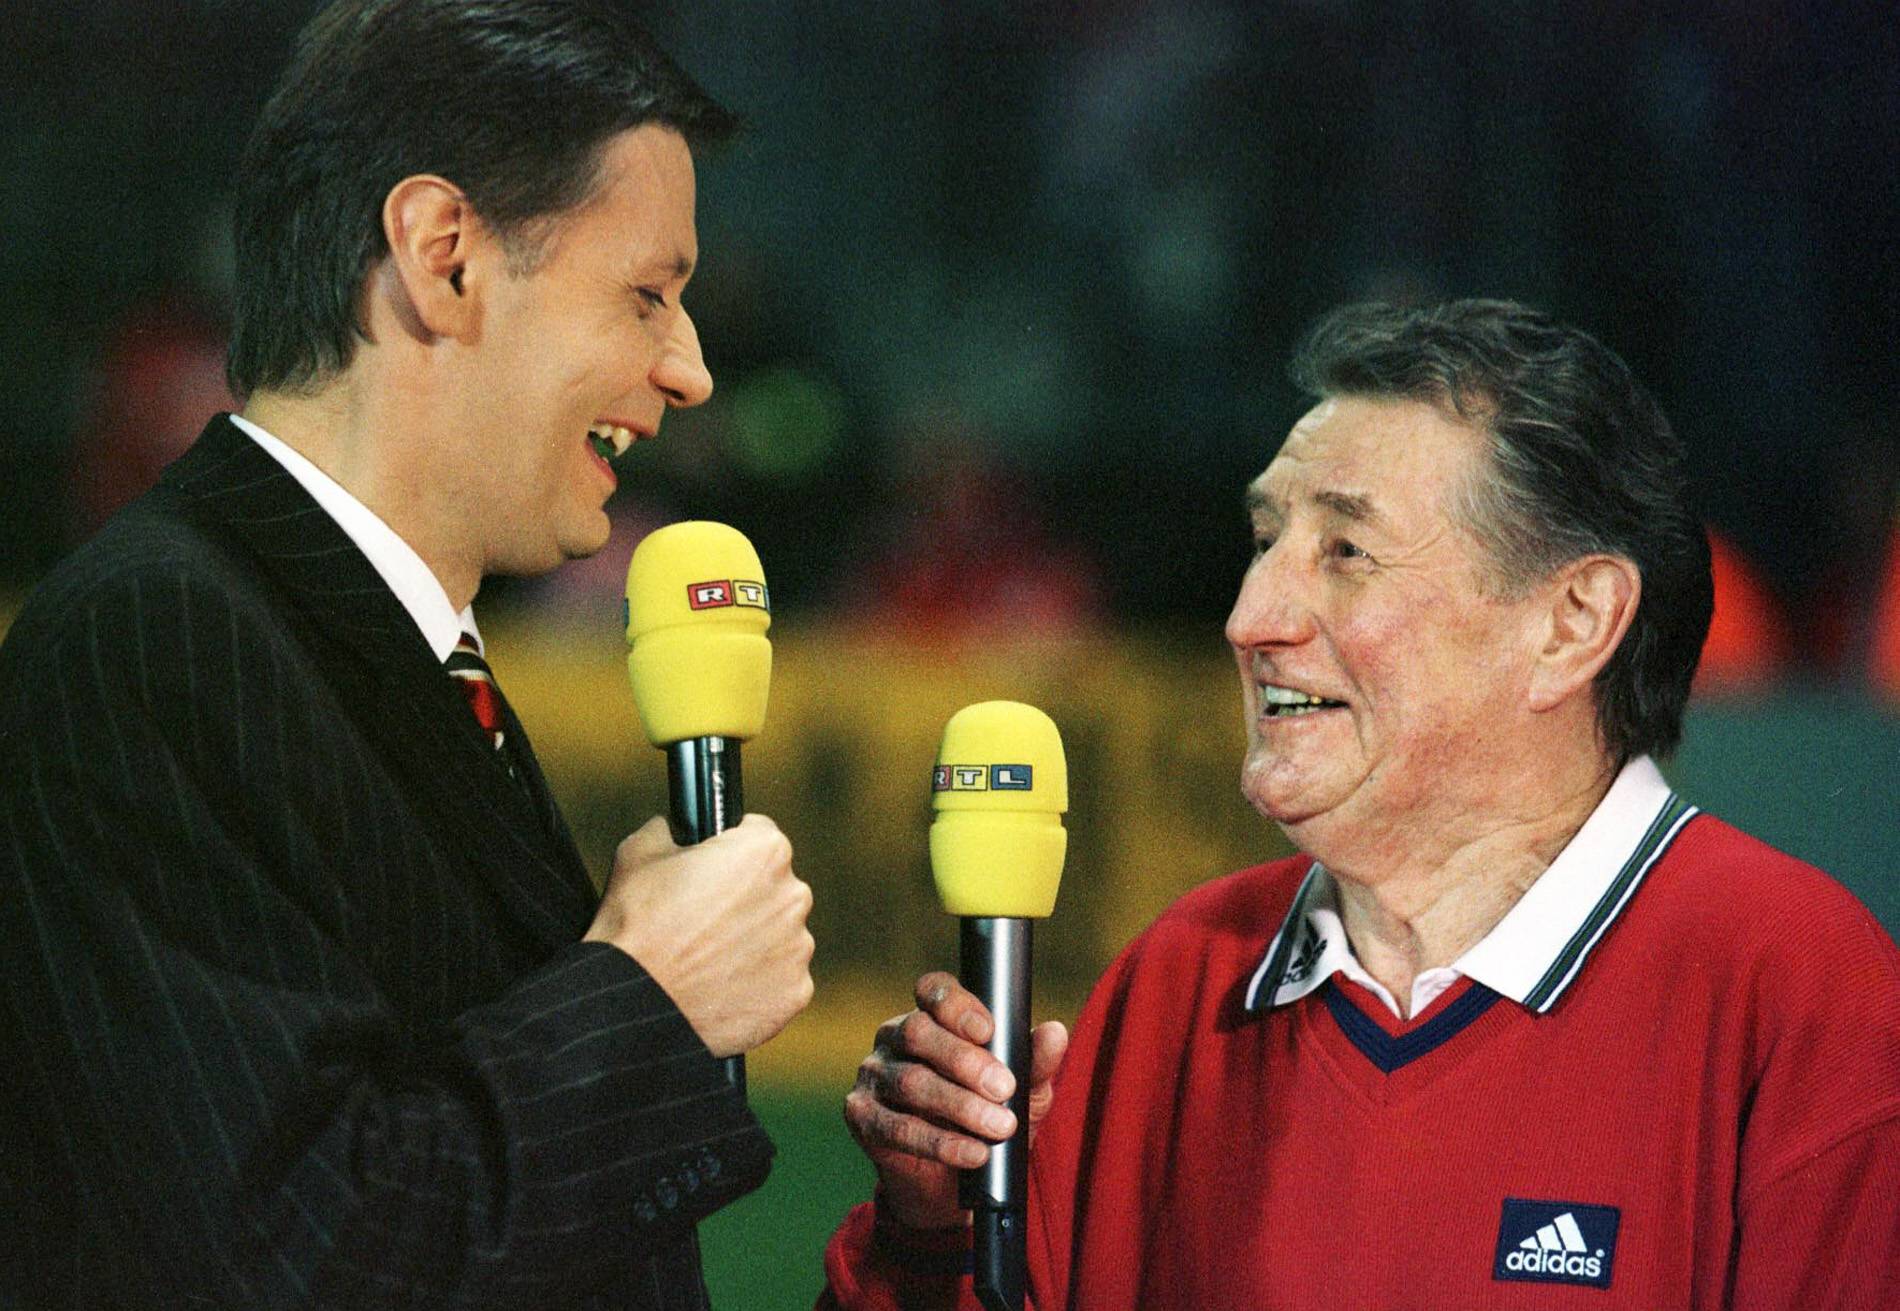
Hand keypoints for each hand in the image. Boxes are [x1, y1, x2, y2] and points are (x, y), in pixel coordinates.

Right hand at [585, 814, 813, 1056]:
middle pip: (774, 888)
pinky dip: (757, 984)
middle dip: (745, 899)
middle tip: (703, 919)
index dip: (729, 851)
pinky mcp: (795, 993)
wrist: (634, 1001)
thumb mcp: (639, 852)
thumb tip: (668, 829)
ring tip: (708, 957)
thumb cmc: (637, 926)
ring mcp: (798, 948)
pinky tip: (720, 986)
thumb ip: (667, 830)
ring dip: (753, 942)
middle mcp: (793, 896)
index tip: (711, 871)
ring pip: (779, 936)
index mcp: (765, 852)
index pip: (759, 835)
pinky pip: (780, 980)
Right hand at [842, 971, 1068, 1229]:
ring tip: (1000, 1127)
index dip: (956, 1005)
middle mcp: (895, 1038)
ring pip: (910, 1081)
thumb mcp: (1022, 1094)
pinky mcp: (862, 1118)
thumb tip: (1055, 1032)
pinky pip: (897, 1127)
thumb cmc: (988, 1122)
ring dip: (960, 1105)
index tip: (989, 1031)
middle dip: (965, 1060)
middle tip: (1004, 1089)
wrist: (954, 1190)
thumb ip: (1036, 1063)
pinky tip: (973, 1153)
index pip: (933, 991)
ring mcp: (874, 1076)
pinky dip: (940, 1143)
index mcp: (932, 1018)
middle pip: (918, 1032)